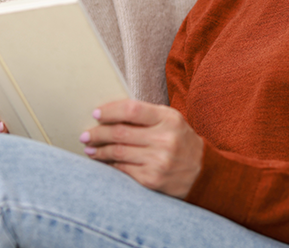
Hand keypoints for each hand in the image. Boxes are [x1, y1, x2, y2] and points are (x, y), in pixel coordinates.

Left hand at [79, 99, 202, 198]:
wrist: (203, 173)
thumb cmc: (181, 142)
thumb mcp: (171, 121)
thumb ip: (146, 116)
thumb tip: (110, 114)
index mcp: (169, 118)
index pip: (132, 109)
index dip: (110, 111)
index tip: (96, 114)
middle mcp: (164, 139)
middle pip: (120, 132)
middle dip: (98, 133)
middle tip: (85, 134)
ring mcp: (158, 161)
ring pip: (117, 152)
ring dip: (99, 150)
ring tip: (90, 148)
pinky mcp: (152, 179)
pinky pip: (122, 169)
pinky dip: (109, 164)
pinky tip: (103, 161)